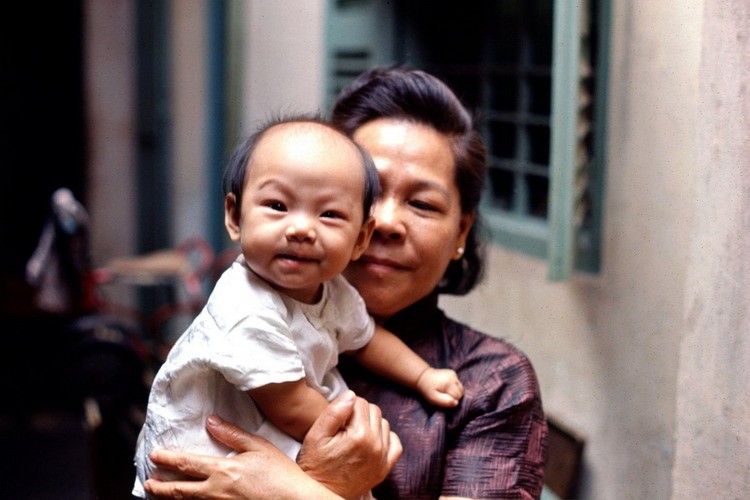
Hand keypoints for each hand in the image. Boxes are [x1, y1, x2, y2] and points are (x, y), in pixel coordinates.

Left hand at [143, 415, 340, 498]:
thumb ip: (233, 434)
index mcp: (223, 471)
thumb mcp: (259, 447)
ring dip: (169, 499)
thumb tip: (212, 421)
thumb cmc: (281, 475)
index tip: (154, 456)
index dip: (168, 459)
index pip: (186, 464)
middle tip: (148, 482)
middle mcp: (215, 492)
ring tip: (158, 494)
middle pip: (179, 490)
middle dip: (160, 486)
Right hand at [297, 390, 401, 497]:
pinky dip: (385, 438)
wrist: (321, 493)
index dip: (346, 406)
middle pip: (374, 410)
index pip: (360, 402)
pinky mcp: (385, 468)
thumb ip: (334, 412)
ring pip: (384, 423)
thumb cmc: (315, 464)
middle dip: (359, 413)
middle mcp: (376, 446)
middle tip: (344, 426)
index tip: (337, 419)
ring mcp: (383, 458)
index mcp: (359, 436)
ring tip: (353, 435)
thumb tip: (351, 394)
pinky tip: (370, 441)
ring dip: (371, 424)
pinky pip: (395, 443)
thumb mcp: (316, 435)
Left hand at [416, 368, 463, 406]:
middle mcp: (453, 376)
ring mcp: (453, 373)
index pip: (457, 396)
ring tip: (445, 391)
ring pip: (460, 388)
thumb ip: (445, 402)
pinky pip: (458, 383)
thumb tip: (456, 403)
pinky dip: (454, 387)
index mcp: (448, 383)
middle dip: (454, 396)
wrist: (423, 377)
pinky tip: (446, 387)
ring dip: (455, 392)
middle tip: (444, 396)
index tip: (443, 398)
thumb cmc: (427, 389)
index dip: (451, 400)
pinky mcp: (453, 372)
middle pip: (460, 392)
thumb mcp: (433, 398)